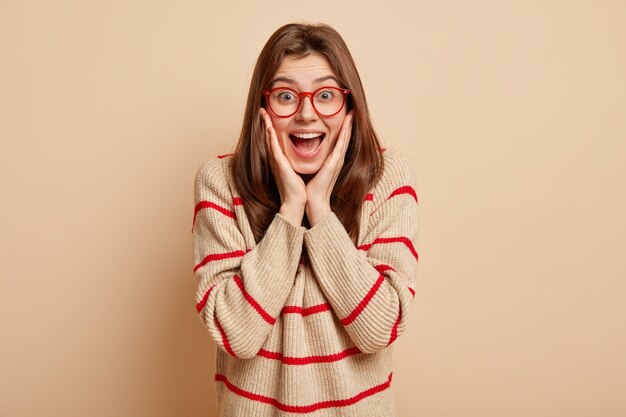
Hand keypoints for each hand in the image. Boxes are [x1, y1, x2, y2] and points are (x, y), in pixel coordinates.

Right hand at [260, 108, 305, 225]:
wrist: (296, 201)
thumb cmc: (297, 188)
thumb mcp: (296, 170)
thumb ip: (295, 162)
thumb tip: (301, 155)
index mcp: (280, 160)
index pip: (274, 140)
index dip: (270, 127)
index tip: (269, 116)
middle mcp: (276, 159)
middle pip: (268, 137)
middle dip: (265, 123)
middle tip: (262, 110)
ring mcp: (276, 161)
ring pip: (269, 140)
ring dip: (265, 125)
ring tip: (263, 113)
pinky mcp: (279, 164)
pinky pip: (273, 148)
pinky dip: (270, 137)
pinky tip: (268, 127)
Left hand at [305, 110, 353, 225]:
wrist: (313, 200)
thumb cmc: (311, 187)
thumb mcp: (314, 169)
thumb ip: (315, 161)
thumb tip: (307, 151)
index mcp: (332, 160)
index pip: (339, 140)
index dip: (343, 128)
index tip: (344, 116)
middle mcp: (337, 159)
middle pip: (345, 137)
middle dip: (349, 124)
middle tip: (352, 110)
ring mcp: (337, 161)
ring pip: (345, 139)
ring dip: (348, 125)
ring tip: (351, 113)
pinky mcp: (334, 163)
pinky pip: (341, 145)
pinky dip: (345, 134)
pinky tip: (346, 124)